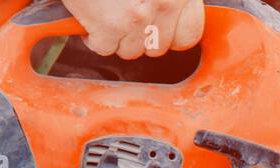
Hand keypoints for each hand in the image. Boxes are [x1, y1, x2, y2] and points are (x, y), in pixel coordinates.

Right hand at [63, 0, 205, 59]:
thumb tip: (166, 14)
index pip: (189, 34)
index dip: (172, 35)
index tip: (159, 29)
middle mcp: (166, 2)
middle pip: (158, 46)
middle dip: (140, 38)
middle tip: (126, 19)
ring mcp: (140, 17)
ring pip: (131, 50)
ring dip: (117, 38)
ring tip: (107, 16)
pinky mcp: (111, 25)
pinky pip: (105, 48)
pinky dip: (94, 37)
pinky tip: (91, 19)